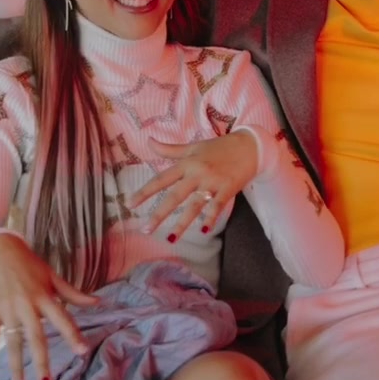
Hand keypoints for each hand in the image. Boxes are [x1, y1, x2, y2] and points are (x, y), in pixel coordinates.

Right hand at [0, 234, 97, 379]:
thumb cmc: (29, 264)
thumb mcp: (52, 276)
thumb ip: (73, 293)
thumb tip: (98, 302)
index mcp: (44, 296)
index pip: (62, 319)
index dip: (73, 335)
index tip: (82, 352)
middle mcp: (26, 305)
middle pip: (36, 337)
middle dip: (41, 361)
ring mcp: (7, 309)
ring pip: (12, 342)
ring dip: (15, 365)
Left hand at [128, 131, 258, 239]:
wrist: (248, 146)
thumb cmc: (218, 147)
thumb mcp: (193, 147)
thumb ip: (169, 149)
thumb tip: (148, 141)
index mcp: (186, 163)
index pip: (161, 179)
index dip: (145, 192)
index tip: (130, 204)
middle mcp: (197, 174)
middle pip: (174, 196)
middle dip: (159, 214)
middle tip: (146, 229)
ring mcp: (212, 182)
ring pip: (194, 206)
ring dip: (182, 223)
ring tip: (170, 238)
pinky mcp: (227, 189)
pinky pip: (217, 206)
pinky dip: (210, 218)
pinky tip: (203, 230)